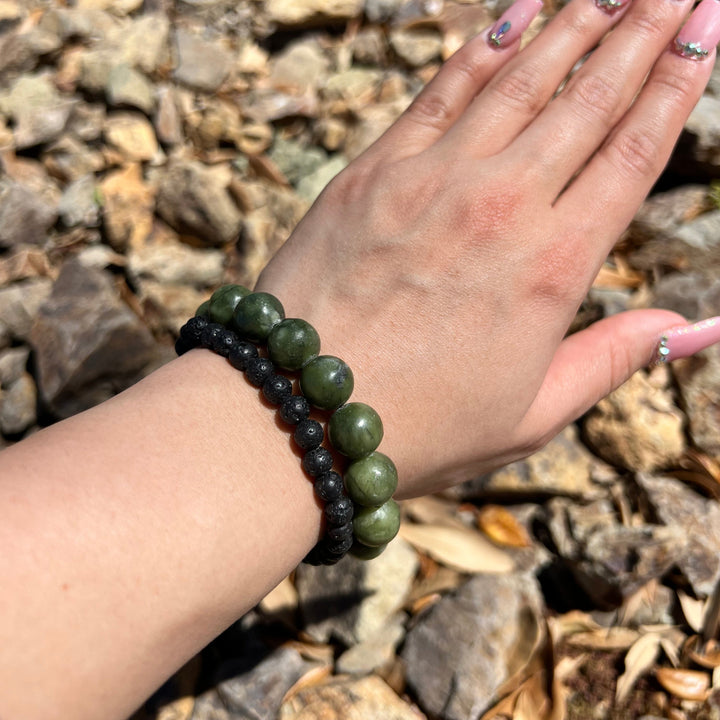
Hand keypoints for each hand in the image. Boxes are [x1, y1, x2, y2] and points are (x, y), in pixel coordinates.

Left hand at [257, 0, 717, 496]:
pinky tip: (516, 13)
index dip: (677, 85)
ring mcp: (433, 181)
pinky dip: (483, 47)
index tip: (704, 31)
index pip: (633, 153)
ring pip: (521, 80)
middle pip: (589, 99)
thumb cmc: (420, 426)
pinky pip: (440, 90)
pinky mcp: (374, 172)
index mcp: (553, 268)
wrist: (302, 413)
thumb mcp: (532, 415)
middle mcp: (502, 208)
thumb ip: (614, 360)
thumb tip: (699, 324)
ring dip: (576, 23)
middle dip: (643, 30)